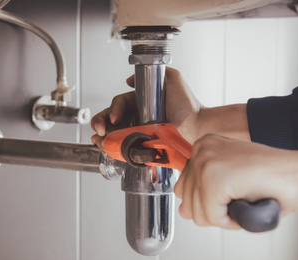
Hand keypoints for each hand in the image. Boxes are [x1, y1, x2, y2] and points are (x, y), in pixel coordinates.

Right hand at [90, 67, 249, 149]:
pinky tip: (107, 149)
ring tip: (100, 139)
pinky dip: (113, 150)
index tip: (114, 117)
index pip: (119, 104)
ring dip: (103, 137)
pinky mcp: (144, 147)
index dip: (113, 109)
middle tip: (99, 129)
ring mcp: (140, 133)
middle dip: (100, 123)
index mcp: (141, 104)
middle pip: (111, 120)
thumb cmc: (189, 105)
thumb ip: (155, 72)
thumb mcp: (172, 79)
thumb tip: (130, 79)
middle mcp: (138, 118)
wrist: (198, 126)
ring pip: (115, 135)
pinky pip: (125, 149)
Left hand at [174, 134, 297, 228]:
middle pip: (187, 200)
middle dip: (213, 210)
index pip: (184, 186)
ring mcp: (205, 162)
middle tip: (239, 198)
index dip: (209, 200)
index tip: (231, 192)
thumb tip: (184, 210)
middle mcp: (201, 149)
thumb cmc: (273, 179)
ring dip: (223, 216)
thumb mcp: (230, 177)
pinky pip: (211, 217)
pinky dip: (231, 221)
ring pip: (197, 212)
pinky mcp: (213, 179)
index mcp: (204, 145)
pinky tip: (246, 203)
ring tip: (244, 199)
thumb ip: (203, 189)